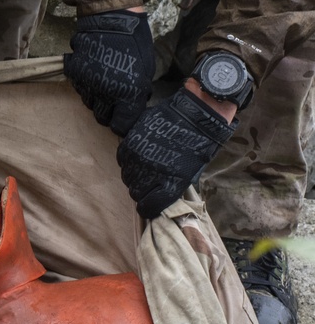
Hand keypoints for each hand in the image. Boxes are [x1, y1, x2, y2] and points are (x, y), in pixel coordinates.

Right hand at [63, 9, 155, 135]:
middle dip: (110, 114)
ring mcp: (87, 83)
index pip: (121, 126)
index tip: (125, 119)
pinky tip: (94, 74)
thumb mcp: (147, 70)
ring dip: (98, 100)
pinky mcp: (74, 73)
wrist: (111, 18)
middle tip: (116, 102)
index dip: (124, 125)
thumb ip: (139, 93)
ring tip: (105, 85)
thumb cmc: (135, 43)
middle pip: (102, 119)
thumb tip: (134, 105)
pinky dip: (86, 86)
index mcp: (128, 94)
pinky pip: (80, 88)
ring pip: (90, 104)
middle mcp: (105, 93)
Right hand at [116, 86, 234, 218]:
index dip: (149, 208)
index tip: (151, 205)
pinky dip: (128, 161)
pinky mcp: (130, 141)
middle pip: (135, 193)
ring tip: (144, 170)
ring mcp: (138, 157)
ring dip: (134, 176)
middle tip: (149, 185)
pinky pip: (122, 159)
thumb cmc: (200, 145)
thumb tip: (160, 193)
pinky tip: (137, 157)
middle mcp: (150, 173)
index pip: (148, 207)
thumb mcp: (190, 173)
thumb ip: (172, 186)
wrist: (195, 115)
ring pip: (127, 177)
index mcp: (169, 184)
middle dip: (141, 192)